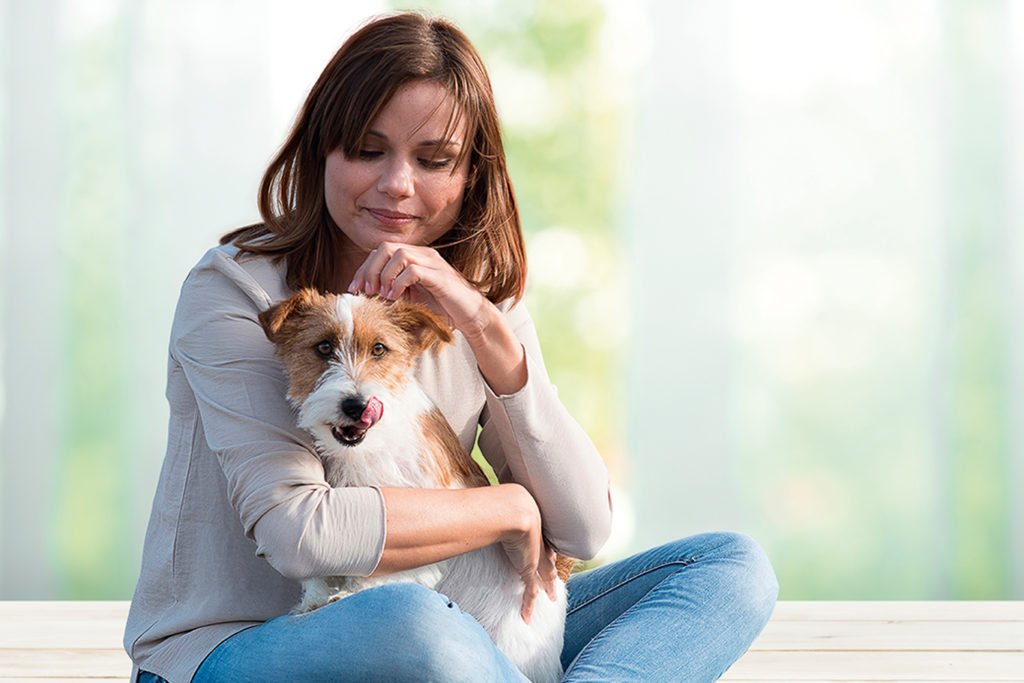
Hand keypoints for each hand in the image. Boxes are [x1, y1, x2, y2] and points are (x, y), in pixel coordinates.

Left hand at [347, 242, 491, 339]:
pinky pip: (413, 270)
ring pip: (398, 254)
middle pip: (386, 247)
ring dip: (384, 275)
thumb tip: (366, 294)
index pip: (381, 251)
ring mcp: (433, 263)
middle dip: (370, 269)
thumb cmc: (443, 308)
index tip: (355, 289)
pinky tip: (396, 297)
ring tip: (383, 294)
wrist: (472, 316)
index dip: (364, 268)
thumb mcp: (412, 297)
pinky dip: (399, 283)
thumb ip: (393, 290)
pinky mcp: (440, 276)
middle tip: (366, 291)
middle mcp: (424, 255)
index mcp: (416, 257)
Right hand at [498, 484, 558, 623]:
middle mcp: (537, 543)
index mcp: (532, 526)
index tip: (550, 554)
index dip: (546, 549)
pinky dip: (528, 605)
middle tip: (555, 577)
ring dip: (548, 588)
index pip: (541, 541)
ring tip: (553, 597)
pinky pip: (530, 591)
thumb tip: (475, 497)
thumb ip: (489, 503)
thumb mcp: (499, 502)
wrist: (515, 509)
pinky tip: (527, 617)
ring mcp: (535, 557)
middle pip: (547, 560)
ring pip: (544, 576)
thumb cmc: (504, 500)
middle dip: (551, 569)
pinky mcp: (529, 570)